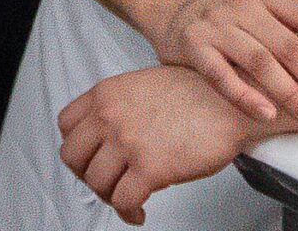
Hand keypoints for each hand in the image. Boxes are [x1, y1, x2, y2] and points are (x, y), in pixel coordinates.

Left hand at [57, 64, 261, 224]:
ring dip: (109, 196)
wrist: (231, 101)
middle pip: (73, 156)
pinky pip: (123, 201)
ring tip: (125, 199)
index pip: (66, 124)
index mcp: (106, 94)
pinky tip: (138, 213)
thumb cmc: (196, 92)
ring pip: (96, 182)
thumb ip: (118, 105)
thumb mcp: (142, 85)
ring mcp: (128, 143)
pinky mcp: (150, 169)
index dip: (77, 146)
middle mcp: (110, 116)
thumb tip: (106, 133)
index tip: (88, 157)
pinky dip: (128, 213)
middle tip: (105, 181)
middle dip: (87, 174)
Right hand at [150, 0, 297, 127]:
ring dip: (290, 93)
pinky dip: (245, 96)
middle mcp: (240, 6)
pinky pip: (221, 75)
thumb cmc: (227, 9)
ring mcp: (215, 26)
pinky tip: (267, 115)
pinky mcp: (192, 47)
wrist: (169, 3)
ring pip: (259, 62)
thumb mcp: (266, 1)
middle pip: (288, 45)